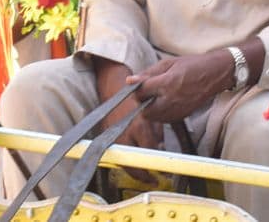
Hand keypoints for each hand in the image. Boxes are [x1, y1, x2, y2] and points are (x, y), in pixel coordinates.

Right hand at [95, 60, 162, 182]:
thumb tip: (161, 151)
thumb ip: (158, 134)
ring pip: (122, 162)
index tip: (162, 174)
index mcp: (139, 126)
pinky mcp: (106, 138)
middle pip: (132, 164)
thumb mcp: (153, 114)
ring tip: (145, 175)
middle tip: (153, 179)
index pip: (148, 153)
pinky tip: (133, 165)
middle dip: (143, 175)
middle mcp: (125, 134)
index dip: (155, 166)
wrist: (115, 89)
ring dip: (133, 171)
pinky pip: (116, 155)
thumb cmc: (137, 99)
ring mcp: (113, 137)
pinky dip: (125, 162)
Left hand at [130, 50, 232, 122]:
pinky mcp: (182, 115)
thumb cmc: (193, 65)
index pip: (141, 92)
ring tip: (156, 96)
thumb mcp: (169, 63)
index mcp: (167, 83)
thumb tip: (130, 80)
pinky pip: (163, 119)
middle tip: (146, 92)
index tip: (136, 84)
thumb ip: (148, 73)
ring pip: (152, 117)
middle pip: (144, 109)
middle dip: (141, 101)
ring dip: (149, 108)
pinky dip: (159, 113)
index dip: (135, 88)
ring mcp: (177, 109)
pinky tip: (164, 102)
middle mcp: (171, 99)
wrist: (215, 74)